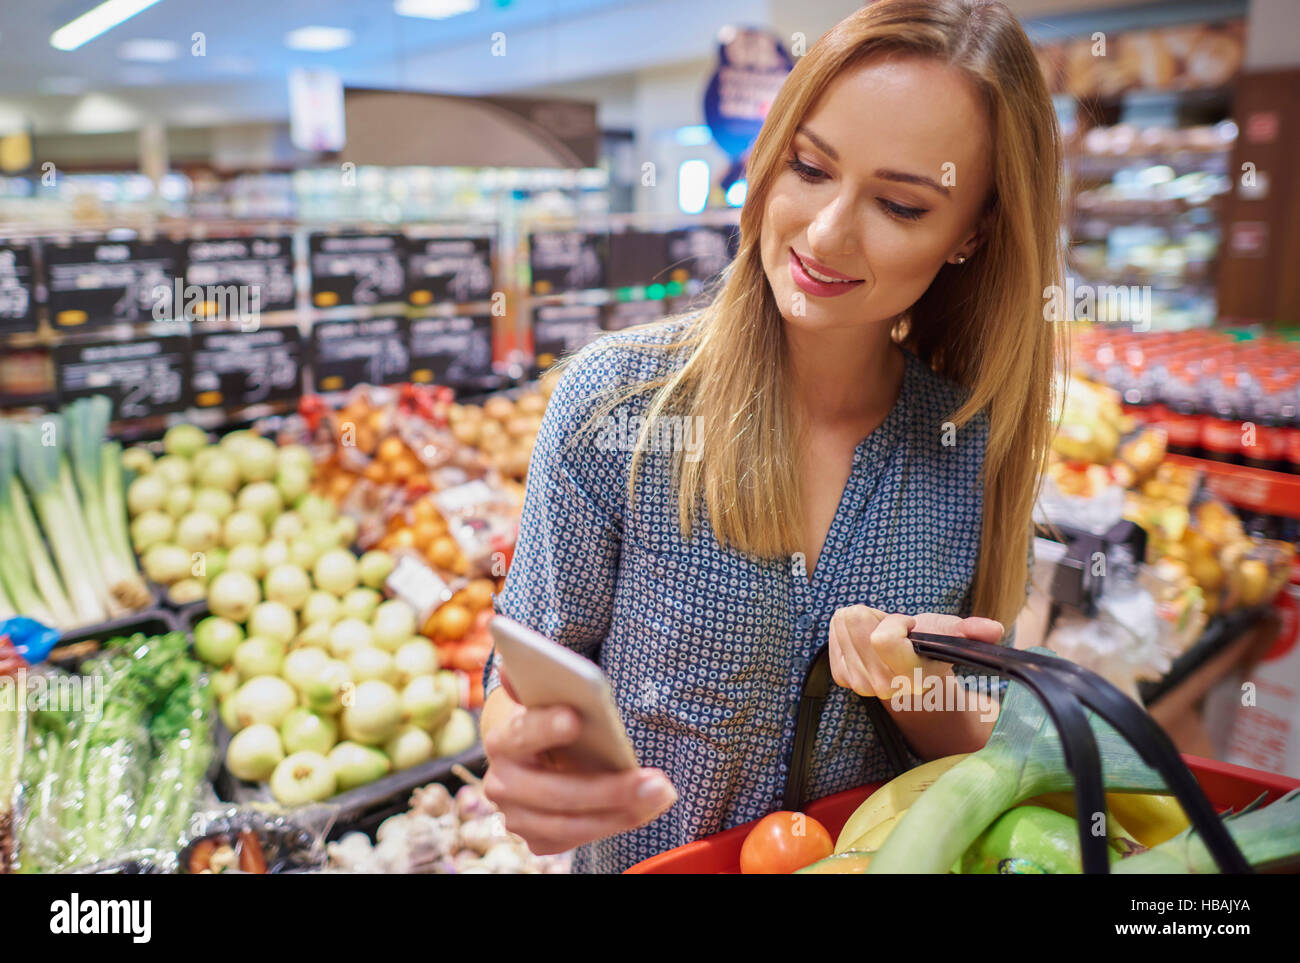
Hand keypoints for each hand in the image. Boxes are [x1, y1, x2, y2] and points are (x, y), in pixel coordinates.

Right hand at [481, 673, 677, 855]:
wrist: (536, 756)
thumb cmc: (552, 719)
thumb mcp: (547, 700)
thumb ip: (538, 685)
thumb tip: (515, 667)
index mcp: (501, 741)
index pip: (521, 733)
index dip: (545, 727)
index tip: (575, 717)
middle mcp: (501, 784)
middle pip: (554, 793)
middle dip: (608, 788)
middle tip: (654, 779)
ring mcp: (517, 817)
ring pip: (570, 823)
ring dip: (622, 811)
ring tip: (661, 793)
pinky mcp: (537, 838)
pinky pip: (578, 838)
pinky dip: (616, 823)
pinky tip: (647, 807)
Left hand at [827, 607, 1004, 700]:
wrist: (910, 675)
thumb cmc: (929, 649)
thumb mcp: (949, 635)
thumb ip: (970, 632)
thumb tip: (994, 629)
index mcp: (913, 676)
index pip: (882, 639)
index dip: (894, 621)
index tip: (908, 626)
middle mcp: (884, 686)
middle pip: (856, 623)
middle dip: (875, 615)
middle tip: (892, 628)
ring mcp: (860, 684)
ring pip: (843, 624)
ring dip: (862, 622)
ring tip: (881, 635)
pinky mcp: (843, 677)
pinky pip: (833, 634)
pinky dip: (847, 630)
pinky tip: (865, 640)